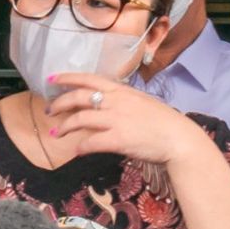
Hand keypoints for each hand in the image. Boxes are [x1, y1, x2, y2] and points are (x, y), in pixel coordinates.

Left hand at [47, 74, 206, 164]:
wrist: (180, 139)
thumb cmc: (163, 122)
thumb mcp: (141, 102)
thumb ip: (122, 100)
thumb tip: (105, 102)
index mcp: (121, 91)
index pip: (89, 79)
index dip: (68, 78)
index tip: (51, 78)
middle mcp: (116, 102)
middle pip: (78, 98)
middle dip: (59, 104)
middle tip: (49, 111)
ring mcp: (116, 120)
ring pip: (80, 119)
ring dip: (64, 126)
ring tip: (56, 133)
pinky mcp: (118, 139)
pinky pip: (91, 142)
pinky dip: (80, 147)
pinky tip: (76, 150)